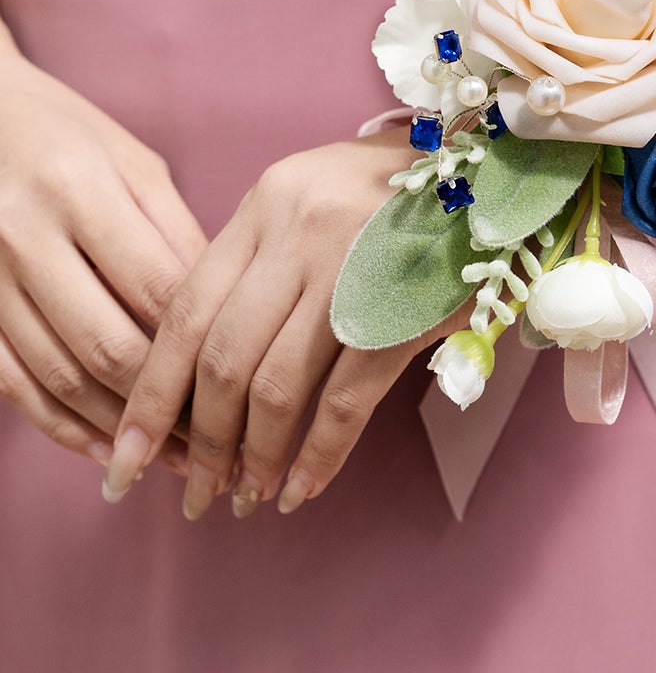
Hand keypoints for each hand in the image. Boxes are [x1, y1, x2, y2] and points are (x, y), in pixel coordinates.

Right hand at [0, 51, 207, 477]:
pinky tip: (105, 447)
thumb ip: (179, 239)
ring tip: (175, 458)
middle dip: (171, 407)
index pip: (160, 292)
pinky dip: (60, 425)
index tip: (252, 392)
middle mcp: (27, 234)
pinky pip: (13, 384)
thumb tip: (231, 322)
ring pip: (61, 376)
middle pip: (111, 346)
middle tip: (220, 444)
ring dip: (123, 428)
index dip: (209, 352)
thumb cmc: (70, 137)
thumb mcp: (135, 167)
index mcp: (83, 189)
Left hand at [106, 131, 465, 519]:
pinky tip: (301, 488)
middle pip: (223, 358)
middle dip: (199, 440)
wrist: (509, 174)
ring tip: (246, 498)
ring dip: (255, 457)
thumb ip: (259, 260)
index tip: (129, 451)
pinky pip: (346, 401)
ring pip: (277, 386)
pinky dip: (318, 455)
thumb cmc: (403, 195)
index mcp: (267, 202)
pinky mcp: (407, 313)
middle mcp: (301, 230)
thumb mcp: (316, 200)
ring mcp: (355, 271)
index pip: (184, 309)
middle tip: (194, 494)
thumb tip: (203, 361)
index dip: (152, 391)